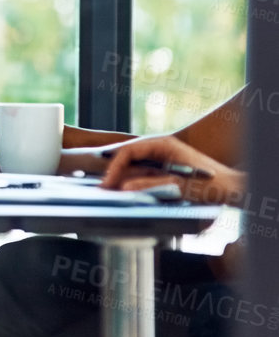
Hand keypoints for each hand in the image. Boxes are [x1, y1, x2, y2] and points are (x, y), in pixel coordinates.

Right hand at [99, 135, 245, 204]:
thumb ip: (150, 185)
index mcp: (163, 144)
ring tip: (112, 192)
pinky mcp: (165, 168)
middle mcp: (161, 147)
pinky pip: (143, 173)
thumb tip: (123, 188)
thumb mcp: (179, 186)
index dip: (115, 167)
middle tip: (104, 189)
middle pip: (128, 156)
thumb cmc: (212, 185)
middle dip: (115, 172)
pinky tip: (128, 192)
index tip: (108, 184)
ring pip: (134, 165)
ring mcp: (162, 157)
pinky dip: (134, 182)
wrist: (233, 189)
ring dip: (124, 178)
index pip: (129, 151)